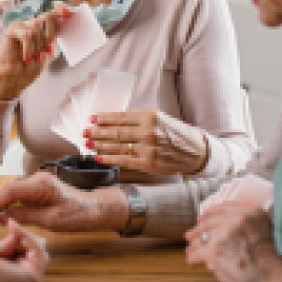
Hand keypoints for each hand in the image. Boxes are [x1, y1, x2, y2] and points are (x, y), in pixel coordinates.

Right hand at [0, 5, 69, 99]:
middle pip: (46, 18)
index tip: (69, 11)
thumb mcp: (47, 54)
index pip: (51, 16)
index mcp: (39, 30)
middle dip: (49, 34)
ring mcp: (20, 26)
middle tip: (46, 50)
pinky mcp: (11, 30)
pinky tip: (26, 58)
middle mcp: (29, 25)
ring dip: (38, 45)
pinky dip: (29, 48)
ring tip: (33, 58)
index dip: (59, 12)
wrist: (13, 80)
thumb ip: (53, 39)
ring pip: (36, 27)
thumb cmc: (27, 69)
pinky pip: (27, 34)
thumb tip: (61, 26)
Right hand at [0, 172, 128, 231]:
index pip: (10, 192)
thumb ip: (26, 216)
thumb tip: (3, 217)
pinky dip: (4, 204)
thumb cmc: (78, 215)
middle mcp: (36, 179)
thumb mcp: (52, 221)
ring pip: (9, 192)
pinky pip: (16, 195)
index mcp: (41, 185)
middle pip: (6, 190)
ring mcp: (36, 183)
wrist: (95, 208)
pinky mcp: (37, 189)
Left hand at [85, 110, 208, 175]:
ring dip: (99, 144)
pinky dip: (109, 158)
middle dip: (97, 132)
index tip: (92, 118)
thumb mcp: (159, 118)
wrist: (196, 152)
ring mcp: (148, 150)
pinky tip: (98, 156)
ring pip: (117, 147)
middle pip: (116, 132)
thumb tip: (113, 122)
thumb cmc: (176, 133)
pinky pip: (123, 161)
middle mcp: (148, 132)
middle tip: (85, 131)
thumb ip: (139, 120)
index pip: (121, 117)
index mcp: (151, 117)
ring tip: (87, 142)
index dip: (104, 118)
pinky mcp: (148, 164)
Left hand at [187, 204, 281, 281]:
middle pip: (209, 221)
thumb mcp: (265, 230)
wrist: (276, 280)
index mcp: (251, 212)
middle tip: (190, 234)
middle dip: (198, 229)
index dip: (210, 213)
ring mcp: (223, 234)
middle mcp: (236, 219)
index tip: (203, 217)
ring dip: (194, 245)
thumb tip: (226, 226)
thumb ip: (247, 223)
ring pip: (201, 237)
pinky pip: (197, 252)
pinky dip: (193, 258)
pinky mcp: (214, 250)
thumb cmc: (274, 261)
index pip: (223, 208)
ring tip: (191, 250)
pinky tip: (192, 262)